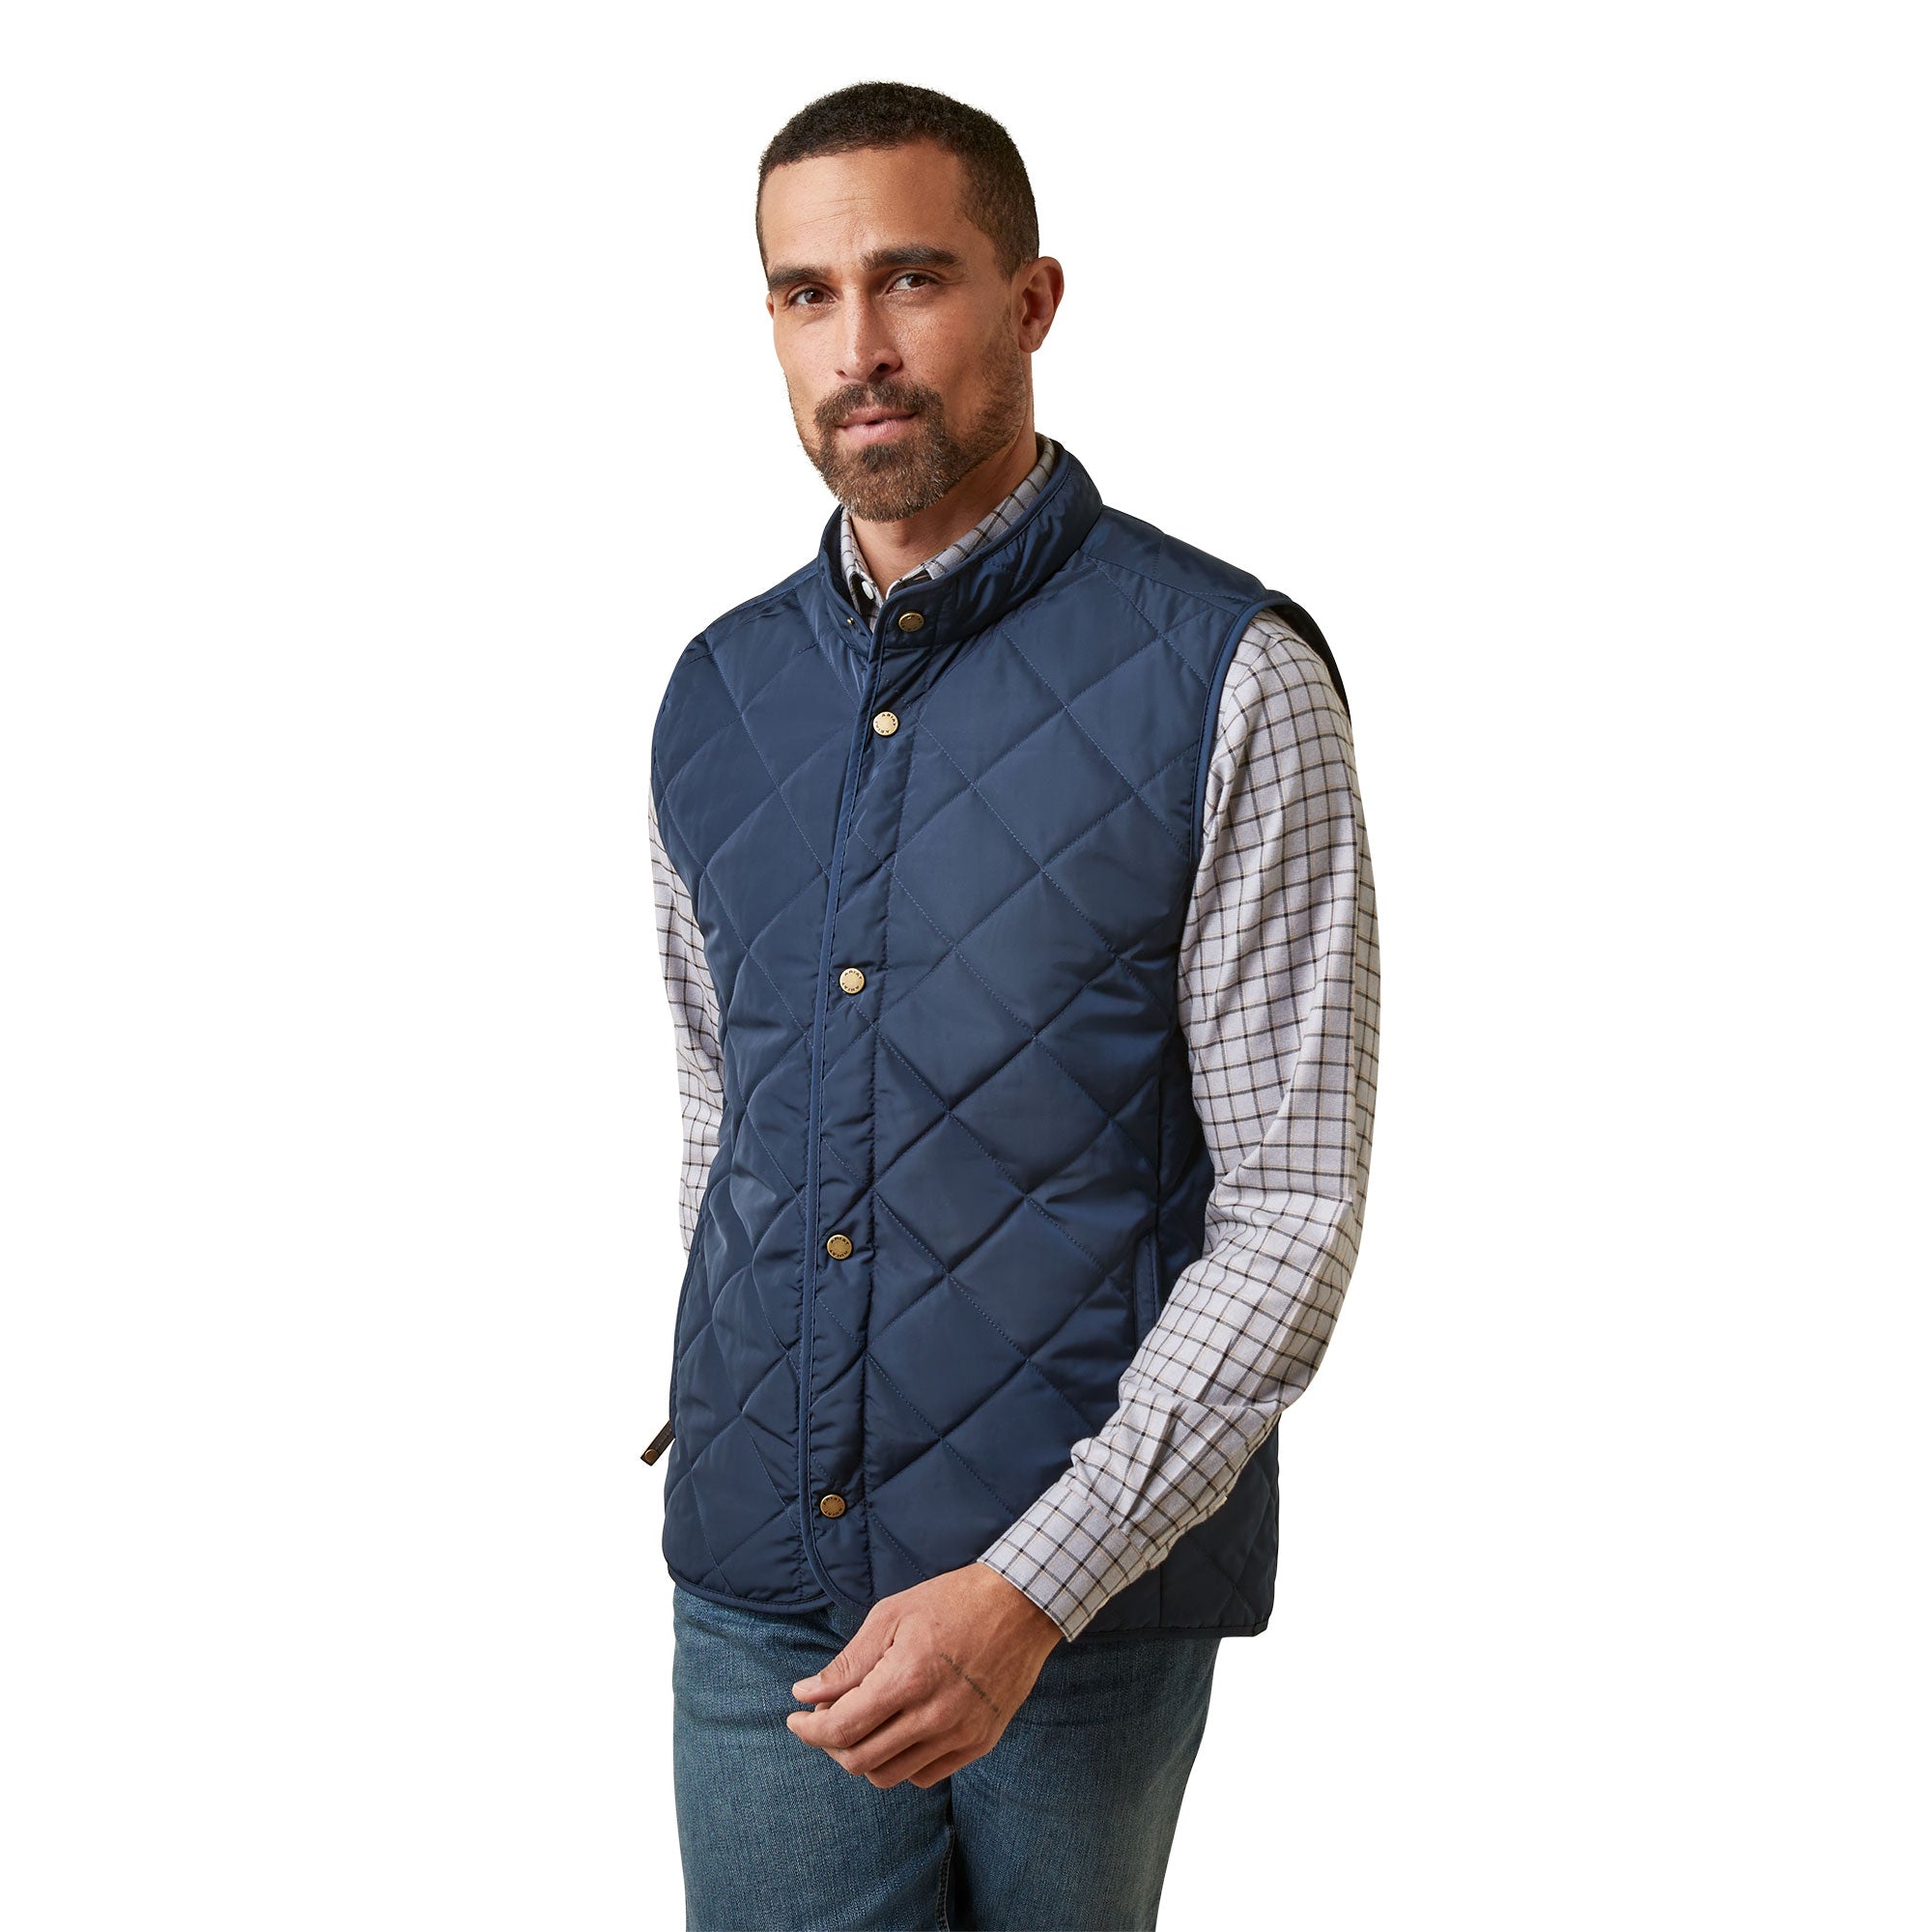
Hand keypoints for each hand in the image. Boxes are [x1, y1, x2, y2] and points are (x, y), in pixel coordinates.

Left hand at [785, 1560, 1064, 1788]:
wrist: (1020, 1607)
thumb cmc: (951, 1601)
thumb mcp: (892, 1615)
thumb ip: (848, 1662)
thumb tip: (805, 1694)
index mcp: (907, 1678)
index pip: (842, 1727)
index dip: (809, 1730)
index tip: (795, 1719)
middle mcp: (933, 1715)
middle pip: (860, 1760)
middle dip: (829, 1744)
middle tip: (823, 1720)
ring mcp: (959, 1734)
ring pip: (890, 1775)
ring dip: (862, 1758)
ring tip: (858, 1727)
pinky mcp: (979, 1743)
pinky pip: (925, 1775)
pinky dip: (899, 1763)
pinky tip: (895, 1734)